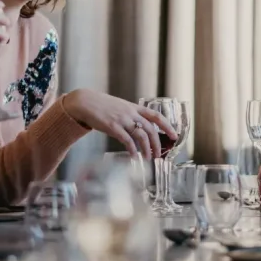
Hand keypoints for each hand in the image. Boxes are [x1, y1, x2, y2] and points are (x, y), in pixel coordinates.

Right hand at [61, 89, 177, 157]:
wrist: (85, 102)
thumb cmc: (103, 106)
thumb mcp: (121, 107)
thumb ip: (131, 115)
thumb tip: (141, 127)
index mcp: (135, 107)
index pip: (156, 116)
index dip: (167, 126)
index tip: (174, 135)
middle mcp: (131, 113)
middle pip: (150, 129)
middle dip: (157, 143)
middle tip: (159, 154)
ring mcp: (122, 119)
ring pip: (141, 135)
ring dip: (146, 149)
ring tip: (148, 158)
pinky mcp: (112, 127)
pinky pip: (127, 140)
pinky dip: (133, 150)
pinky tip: (135, 156)